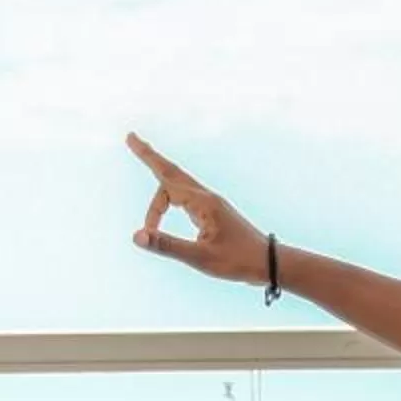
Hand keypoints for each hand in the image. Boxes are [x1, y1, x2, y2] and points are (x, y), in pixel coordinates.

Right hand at [124, 132, 270, 284]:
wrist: (270, 262)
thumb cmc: (239, 261)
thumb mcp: (200, 257)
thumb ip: (167, 245)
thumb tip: (136, 236)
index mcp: (203, 203)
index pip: (166, 187)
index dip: (151, 210)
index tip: (151, 234)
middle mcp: (207, 197)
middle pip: (172, 171)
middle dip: (150, 156)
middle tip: (131, 137)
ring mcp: (212, 203)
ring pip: (180, 181)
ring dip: (161, 170)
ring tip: (144, 153)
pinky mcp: (215, 212)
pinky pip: (188, 193)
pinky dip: (172, 187)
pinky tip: (171, 193)